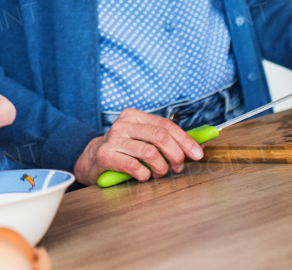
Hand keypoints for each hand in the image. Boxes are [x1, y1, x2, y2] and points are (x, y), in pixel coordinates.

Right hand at [72, 108, 203, 184]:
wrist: (93, 159)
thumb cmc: (125, 149)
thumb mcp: (142, 138)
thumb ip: (165, 138)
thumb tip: (198, 143)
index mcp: (134, 116)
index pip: (165, 124)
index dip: (185, 140)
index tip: (197, 154)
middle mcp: (123, 124)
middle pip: (160, 136)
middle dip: (175, 155)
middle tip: (177, 167)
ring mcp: (113, 139)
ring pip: (150, 153)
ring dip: (161, 168)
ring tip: (159, 173)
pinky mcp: (105, 155)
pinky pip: (134, 166)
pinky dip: (145, 175)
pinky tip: (143, 175)